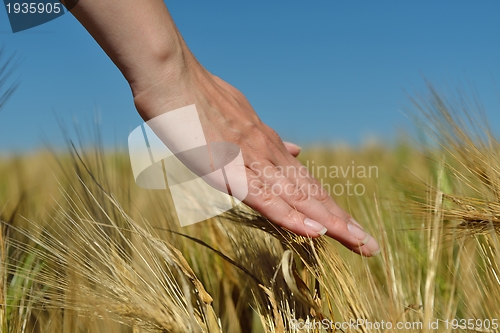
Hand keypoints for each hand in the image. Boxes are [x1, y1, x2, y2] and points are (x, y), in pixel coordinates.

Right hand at [132, 55, 379, 256]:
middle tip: (370, 245)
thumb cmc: (197, 99)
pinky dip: (292, 218)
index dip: (328, 205)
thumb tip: (296, 148)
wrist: (173, 79)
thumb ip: (268, 137)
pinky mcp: (231, 171)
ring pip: (299, 198)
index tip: (349, 225)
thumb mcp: (241, 116)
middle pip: (312, 193)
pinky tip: (316, 233)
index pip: (306, 181)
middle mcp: (269, 154)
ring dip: (331, 224)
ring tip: (360, 245)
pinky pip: (266, 199)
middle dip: (342, 220)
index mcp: (268, 145)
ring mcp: (252, 162)